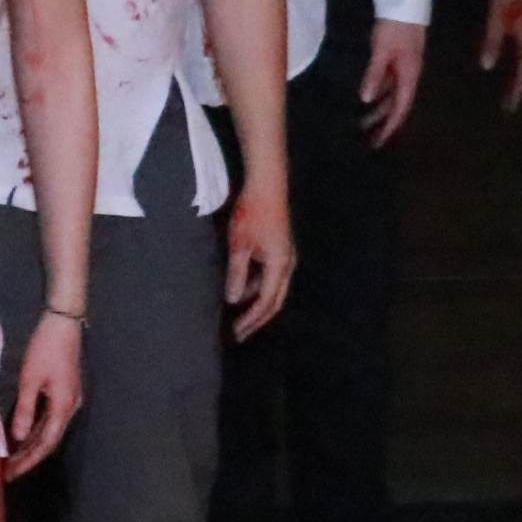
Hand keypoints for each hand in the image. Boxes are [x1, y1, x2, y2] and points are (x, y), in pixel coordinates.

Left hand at [5, 308, 84, 475]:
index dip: (29, 461)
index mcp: (64, 407)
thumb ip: (25, 409)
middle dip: (29, 457)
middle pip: (49, 441)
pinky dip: (36, 430)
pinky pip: (50, 419)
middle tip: (7, 472)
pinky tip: (22, 436)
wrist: (64, 324)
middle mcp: (70, 408)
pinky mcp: (64, 393)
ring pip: (49, 431)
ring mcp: (69, 401)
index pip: (46, 444)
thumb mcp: (30, 379)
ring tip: (11, 459)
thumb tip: (18, 438)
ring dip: (31, 446)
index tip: (12, 473)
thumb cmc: (46, 349)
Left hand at [222, 183, 295, 340]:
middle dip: (257, 320)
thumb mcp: (240, 245)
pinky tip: (241, 292)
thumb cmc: (252, 213)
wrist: (267, 186)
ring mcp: (285, 257)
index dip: (251, 320)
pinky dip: (257, 289)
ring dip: (257, 305)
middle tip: (240, 335)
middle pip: (274, 302)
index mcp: (279, 266)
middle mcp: (287, 265)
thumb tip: (234, 300)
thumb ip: (237, 273)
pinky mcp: (279, 250)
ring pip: (272, 290)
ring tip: (238, 318)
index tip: (237, 333)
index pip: (266, 302)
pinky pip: (269, 278)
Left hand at [359, 18, 427, 145]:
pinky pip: (389, 82)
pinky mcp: (397, 57)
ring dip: (380, 109)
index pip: (400, 107)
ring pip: (392, 94)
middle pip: (397, 104)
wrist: (405, 0)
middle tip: (370, 140)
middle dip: (384, 123)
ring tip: (364, 124)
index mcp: (409, 74)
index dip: (390, 126)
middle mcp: (409, 74)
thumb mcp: (382, 50)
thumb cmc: (394, 25)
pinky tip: (370, 99)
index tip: (379, 142)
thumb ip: (375, 75)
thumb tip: (367, 100)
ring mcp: (404, 65)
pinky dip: (379, 93)